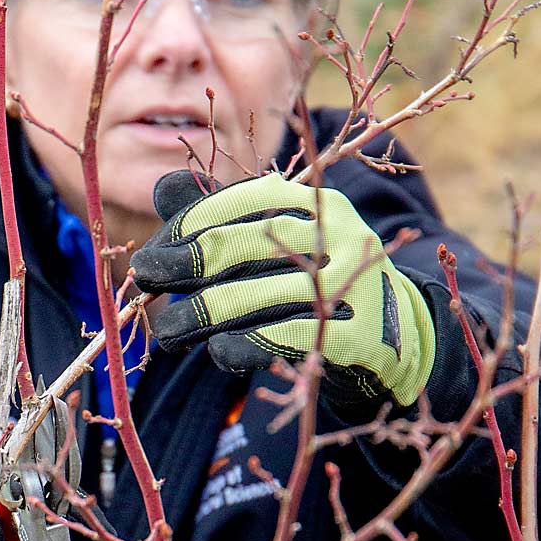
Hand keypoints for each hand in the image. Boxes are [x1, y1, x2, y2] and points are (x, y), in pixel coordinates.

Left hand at [130, 170, 435, 411]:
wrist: (396, 336)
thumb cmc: (315, 281)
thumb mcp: (276, 240)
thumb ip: (221, 215)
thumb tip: (161, 188)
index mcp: (312, 201)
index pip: (233, 204)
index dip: (182, 230)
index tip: (148, 258)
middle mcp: (335, 233)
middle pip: (236, 247)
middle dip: (180, 267)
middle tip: (144, 285)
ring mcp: (350, 284)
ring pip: (252, 297)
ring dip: (198, 318)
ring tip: (168, 334)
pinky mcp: (358, 334)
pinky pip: (284, 337)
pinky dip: (242, 346)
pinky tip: (218, 352)